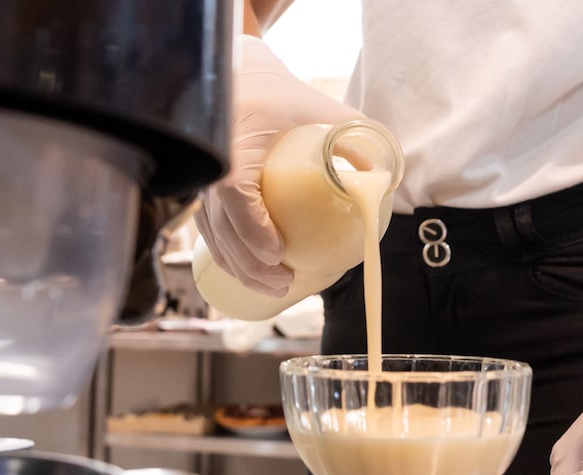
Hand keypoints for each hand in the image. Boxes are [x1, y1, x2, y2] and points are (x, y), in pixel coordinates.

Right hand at [194, 36, 361, 296]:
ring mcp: (202, 182)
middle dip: (251, 266)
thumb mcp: (317, 108)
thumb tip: (381, 180)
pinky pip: (209, 232)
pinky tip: (249, 272)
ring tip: (274, 287)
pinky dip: (228, 256)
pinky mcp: (201, 191)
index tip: (278, 253)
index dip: (253, 231)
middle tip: (284, 284)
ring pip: (213, 237)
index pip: (235, 197)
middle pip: (223, 230)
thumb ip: (353, 136)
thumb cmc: (277, 93)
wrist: (235, 78)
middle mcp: (210, 169)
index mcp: (233, 148)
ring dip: (240, 268)